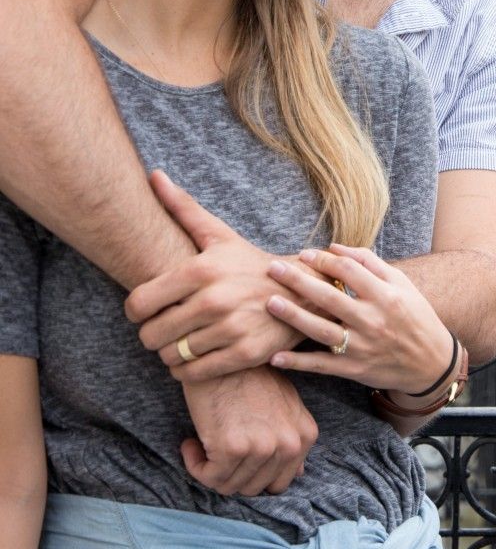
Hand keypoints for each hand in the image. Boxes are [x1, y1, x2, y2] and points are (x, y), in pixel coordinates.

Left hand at [125, 170, 306, 380]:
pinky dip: (186, 371)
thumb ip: (183, 209)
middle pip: (150, 334)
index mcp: (202, 270)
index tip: (148, 310)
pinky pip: (192, 374)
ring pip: (170, 356)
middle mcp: (215, 299)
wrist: (305, 291)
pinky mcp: (244, 353)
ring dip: (171, 353)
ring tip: (184, 341)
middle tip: (166, 328)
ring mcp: (231, 328)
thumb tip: (153, 175)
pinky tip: (195, 358)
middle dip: (153, 334)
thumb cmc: (252, 264)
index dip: (136, 311)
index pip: (137, 304)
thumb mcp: (220, 236)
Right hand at [181, 367, 317, 495]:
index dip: (253, 473)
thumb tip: (298, 473)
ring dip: (210, 470)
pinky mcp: (234, 447)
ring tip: (202, 444)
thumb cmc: (249, 379)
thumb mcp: (284, 406)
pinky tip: (191, 443)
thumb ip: (291, 438)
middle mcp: (290, 444)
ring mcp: (264, 447)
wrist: (223, 356)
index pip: (280, 481)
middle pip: (254, 487)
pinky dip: (195, 465)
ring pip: (230, 486)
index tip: (235, 454)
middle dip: (232, 475)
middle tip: (215, 452)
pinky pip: (210, 478)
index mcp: (305, 436)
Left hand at [267, 244, 455, 395]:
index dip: (323, 260)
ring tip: (270, 303)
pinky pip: (321, 365)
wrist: (431, 363)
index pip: (349, 271)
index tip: (303, 254)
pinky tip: (275, 357)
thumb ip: (370, 264)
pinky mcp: (354, 369)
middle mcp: (373, 320)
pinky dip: (298, 363)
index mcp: (386, 296)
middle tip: (272, 269)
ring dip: (294, 317)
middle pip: (329, 297)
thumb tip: (335, 248)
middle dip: (298, 281)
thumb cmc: (415, 317)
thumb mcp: (402, 285)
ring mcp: (362, 347)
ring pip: (322, 330)